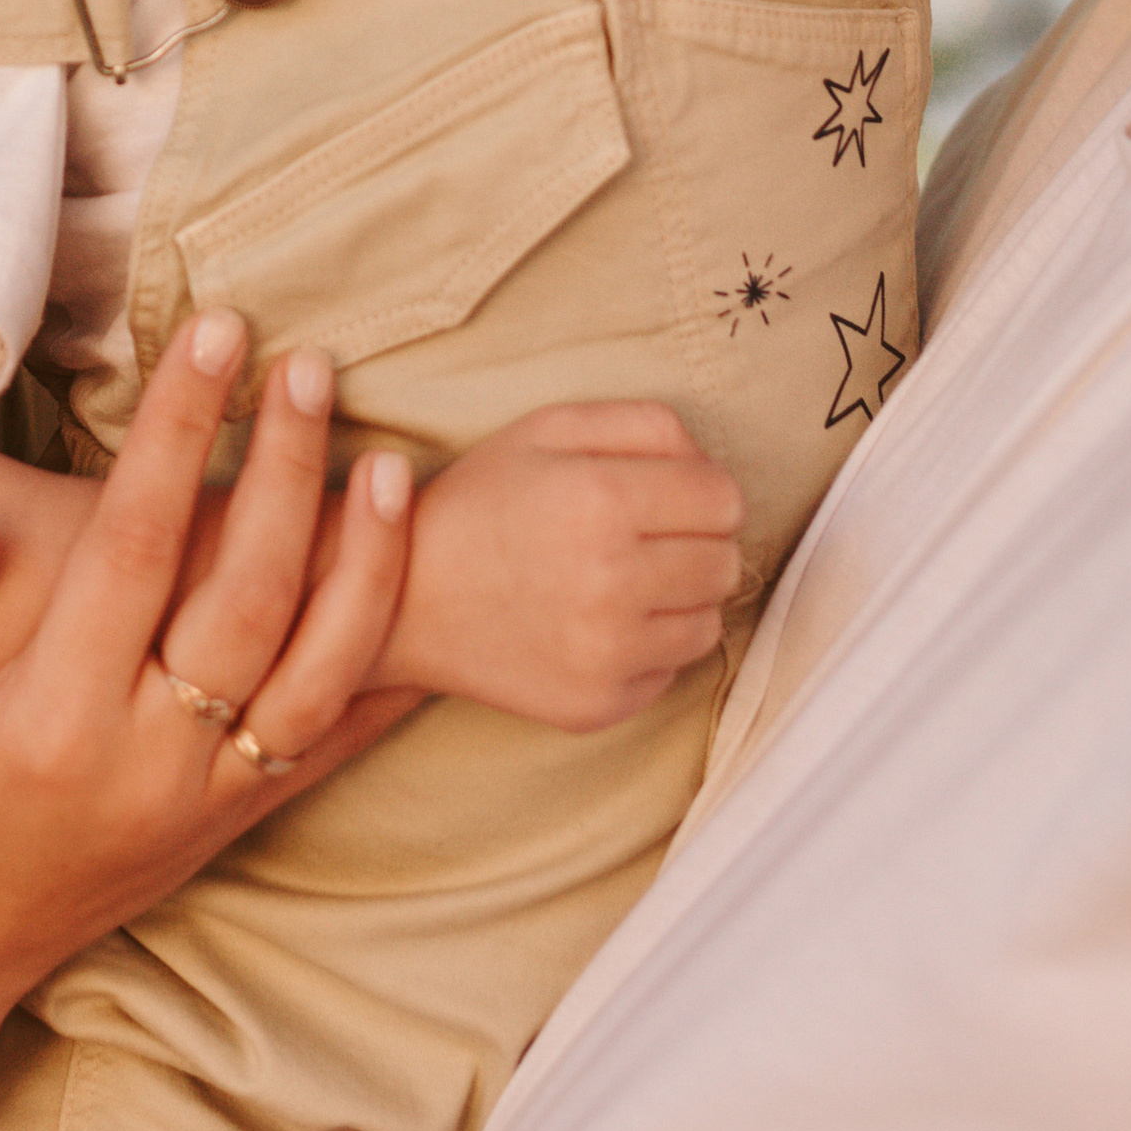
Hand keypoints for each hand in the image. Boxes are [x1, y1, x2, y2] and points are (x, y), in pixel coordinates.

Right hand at [0, 313, 415, 1014]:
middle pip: (250, 593)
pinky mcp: (240, 815)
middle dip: (287, 467)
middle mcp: (148, 762)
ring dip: (366, 561)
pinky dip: (391, 660)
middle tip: (308, 362)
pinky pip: (339, 735)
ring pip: (323, 669)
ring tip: (389, 461)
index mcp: (50, 720)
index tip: (214, 332)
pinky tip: (427, 583)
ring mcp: (208, 796)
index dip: (179, 431)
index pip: (135, 544)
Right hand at [391, 401, 742, 726]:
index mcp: (600, 499)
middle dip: (695, 542)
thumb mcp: (550, 427)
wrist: (404, 597)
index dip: (701, 490)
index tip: (666, 495)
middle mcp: (610, 582)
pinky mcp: (600, 704)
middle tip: (640, 537)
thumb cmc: (481, 503)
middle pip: (726, 562)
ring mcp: (606, 653)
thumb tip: (711, 469)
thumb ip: (646, 425)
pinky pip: (673, 671)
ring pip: (709, 621)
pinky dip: (649, 645)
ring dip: (679, 598)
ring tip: (619, 580)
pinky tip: (598, 623)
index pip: (725, 499)